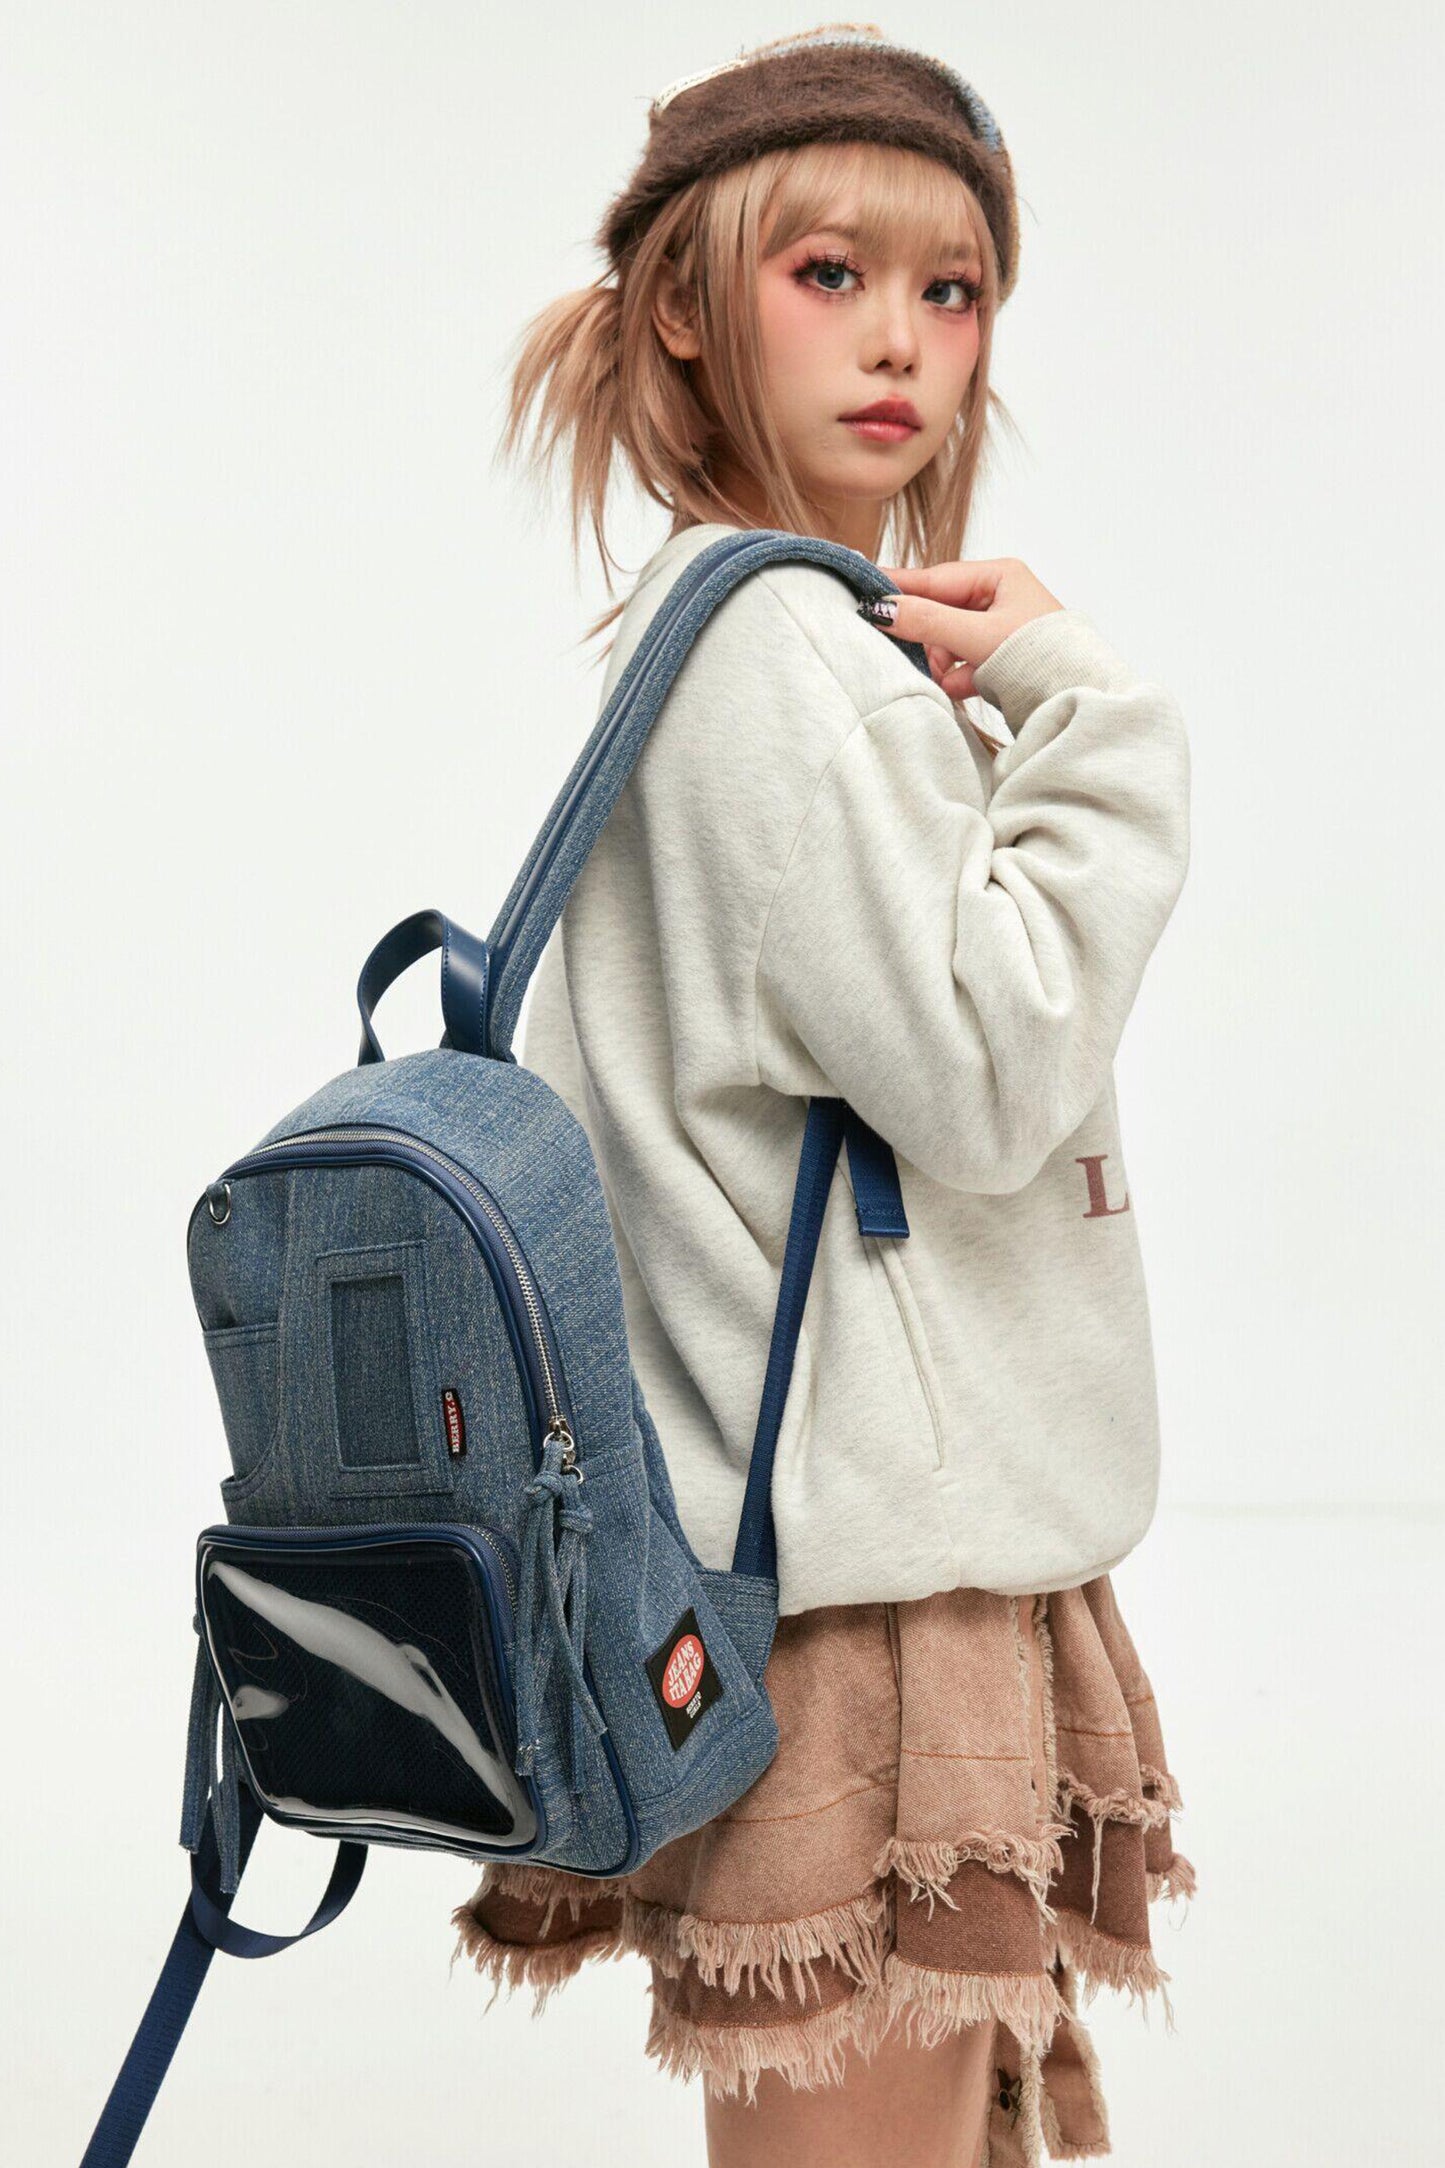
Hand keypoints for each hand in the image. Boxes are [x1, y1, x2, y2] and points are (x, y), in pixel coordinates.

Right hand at [868, 557, 1065, 701]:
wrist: (1078, 699)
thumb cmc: (1038, 657)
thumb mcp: (976, 636)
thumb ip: (927, 621)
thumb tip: (882, 609)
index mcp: (1000, 576)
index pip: (936, 578)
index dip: (901, 588)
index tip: (865, 591)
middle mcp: (1001, 597)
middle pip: (941, 612)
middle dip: (933, 641)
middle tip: (928, 658)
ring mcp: (1001, 628)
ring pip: (950, 640)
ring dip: (945, 663)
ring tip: (954, 680)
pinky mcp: (1002, 658)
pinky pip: (965, 662)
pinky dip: (961, 676)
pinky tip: (966, 688)